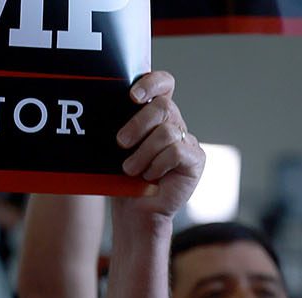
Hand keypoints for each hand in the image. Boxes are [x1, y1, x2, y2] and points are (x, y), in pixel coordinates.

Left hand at [115, 71, 203, 218]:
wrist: (135, 211)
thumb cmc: (123, 178)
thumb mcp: (116, 145)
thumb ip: (120, 123)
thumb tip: (105, 103)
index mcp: (156, 115)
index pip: (164, 83)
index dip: (152, 83)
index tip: (132, 97)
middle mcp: (174, 124)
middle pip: (164, 106)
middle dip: (138, 124)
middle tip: (120, 143)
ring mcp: (188, 142)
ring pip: (167, 132)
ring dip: (143, 153)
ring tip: (131, 169)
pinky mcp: (196, 160)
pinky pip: (177, 151)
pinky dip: (158, 164)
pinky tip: (152, 176)